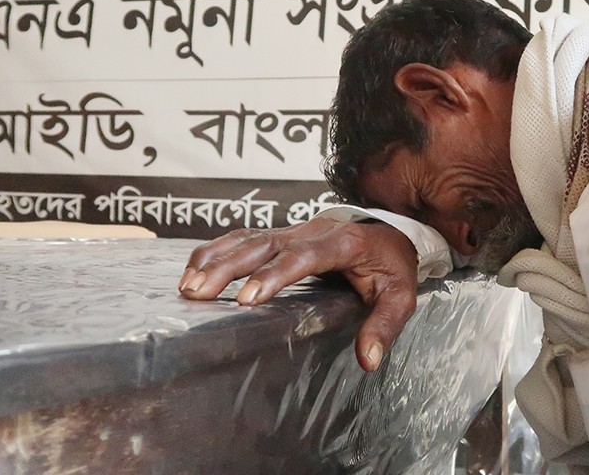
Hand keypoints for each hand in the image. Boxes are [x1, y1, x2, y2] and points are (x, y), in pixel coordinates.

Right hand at [178, 218, 418, 371]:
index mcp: (341, 244)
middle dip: (227, 268)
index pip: (302, 257)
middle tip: (197, 293)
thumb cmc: (393, 263)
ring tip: (187, 286)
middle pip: (263, 244)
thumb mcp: (400, 294)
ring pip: (247, 238)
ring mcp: (293, 230)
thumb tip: (368, 360)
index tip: (247, 297)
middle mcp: (311, 231)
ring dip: (215, 258)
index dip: (273, 275)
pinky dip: (216, 250)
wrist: (390, 228)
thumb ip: (384, 324)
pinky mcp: (281, 235)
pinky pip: (243, 237)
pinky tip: (194, 269)